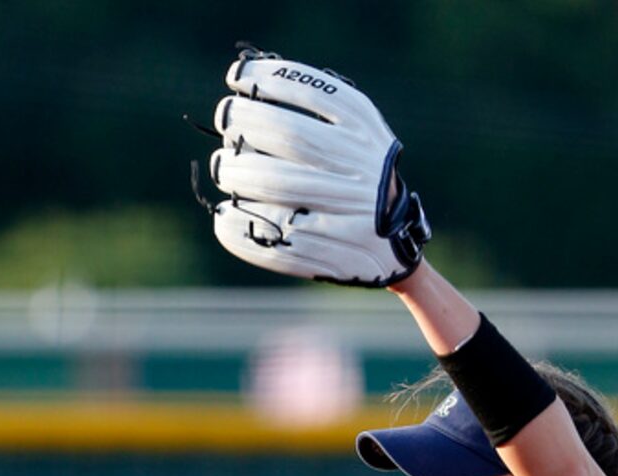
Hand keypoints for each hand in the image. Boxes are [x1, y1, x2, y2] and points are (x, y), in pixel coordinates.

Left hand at [199, 47, 430, 286]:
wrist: (394, 248)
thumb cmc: (355, 181)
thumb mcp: (354, 135)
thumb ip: (316, 111)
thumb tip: (247, 86)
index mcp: (365, 132)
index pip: (312, 93)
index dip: (266, 81)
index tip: (235, 78)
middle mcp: (363, 168)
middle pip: (291, 137)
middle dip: (245, 123)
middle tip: (225, 120)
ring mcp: (354, 212)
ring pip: (283, 186)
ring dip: (240, 173)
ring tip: (222, 168)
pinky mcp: (340, 255)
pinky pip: (282, 241)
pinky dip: (244, 228)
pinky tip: (223, 218)